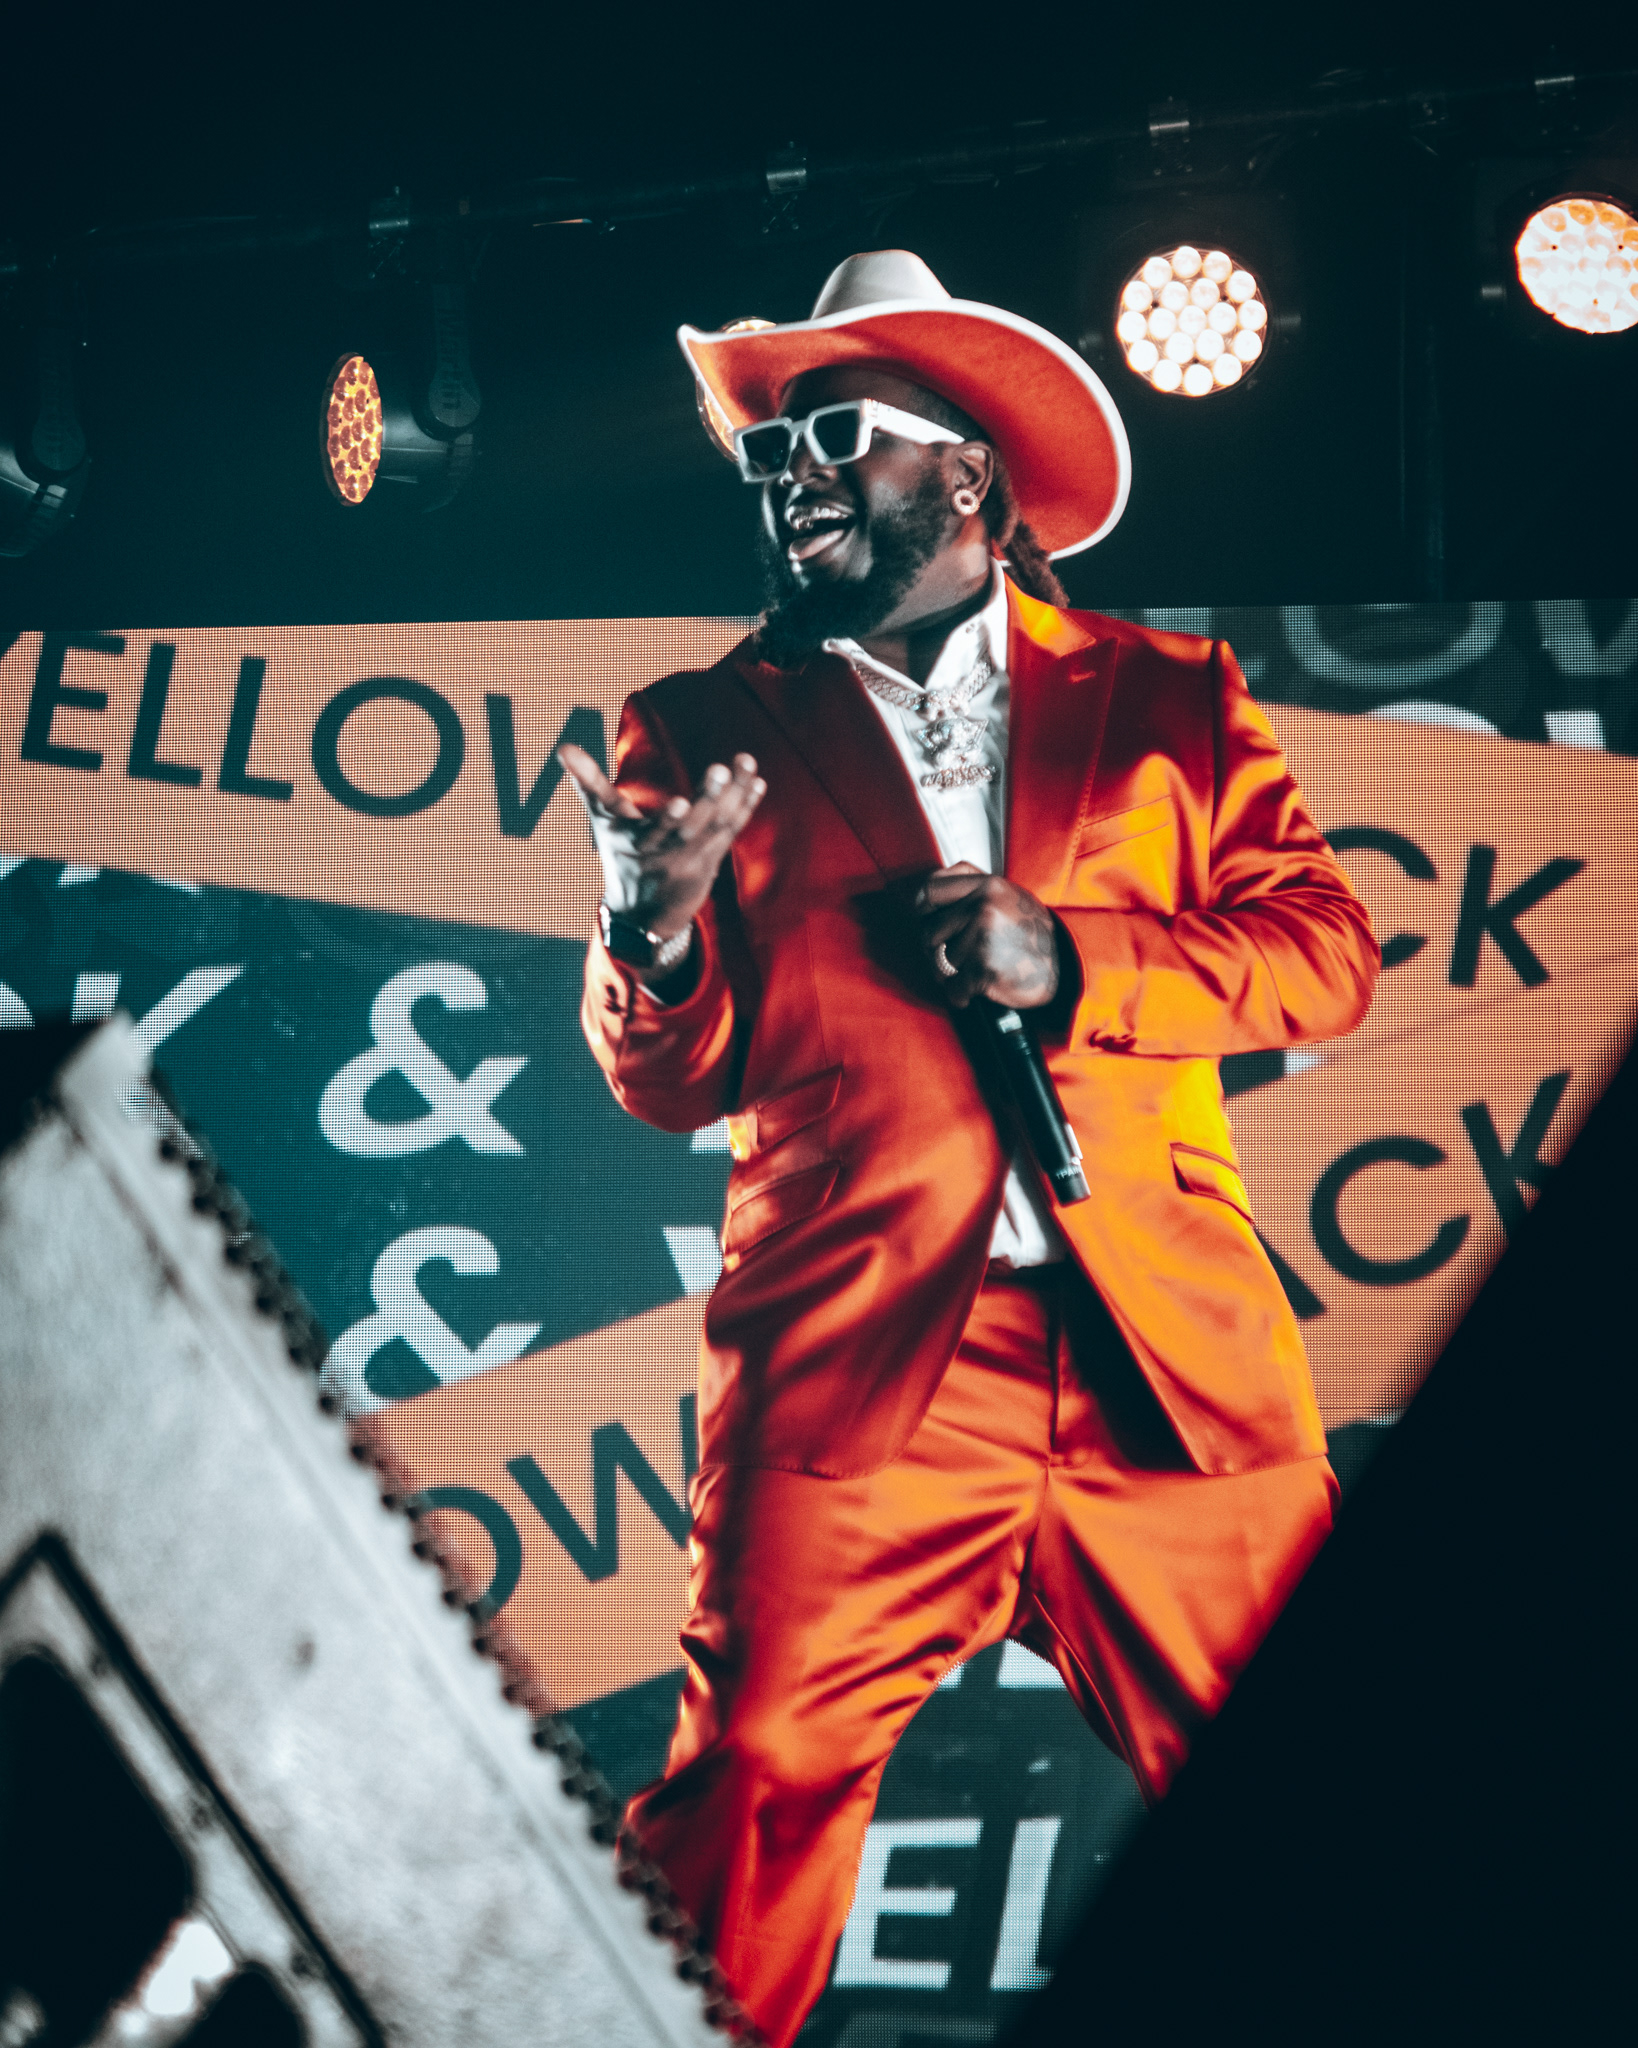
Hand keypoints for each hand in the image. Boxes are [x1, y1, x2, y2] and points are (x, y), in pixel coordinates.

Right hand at [557, 744, 764, 939]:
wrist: (643, 915)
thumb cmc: (620, 855)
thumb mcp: (602, 822)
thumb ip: (587, 783)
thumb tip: (563, 747)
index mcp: (638, 846)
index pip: (654, 833)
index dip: (669, 820)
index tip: (682, 803)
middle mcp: (667, 856)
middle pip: (692, 829)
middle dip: (710, 799)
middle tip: (722, 769)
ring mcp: (693, 860)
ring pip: (718, 827)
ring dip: (735, 795)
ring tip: (746, 763)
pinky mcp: (712, 860)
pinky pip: (731, 832)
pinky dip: (745, 808)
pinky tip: (756, 783)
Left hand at [916, 862, 1060, 1009]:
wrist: (1064, 970)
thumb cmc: (1034, 936)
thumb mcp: (1010, 895)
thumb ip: (973, 886)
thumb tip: (931, 889)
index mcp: (988, 885)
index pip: (931, 889)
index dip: (923, 908)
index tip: (926, 918)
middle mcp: (983, 906)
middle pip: (930, 931)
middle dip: (938, 950)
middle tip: (958, 958)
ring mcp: (982, 936)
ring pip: (940, 961)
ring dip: (952, 974)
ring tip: (977, 971)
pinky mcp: (983, 967)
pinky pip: (952, 986)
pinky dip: (960, 994)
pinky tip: (976, 989)